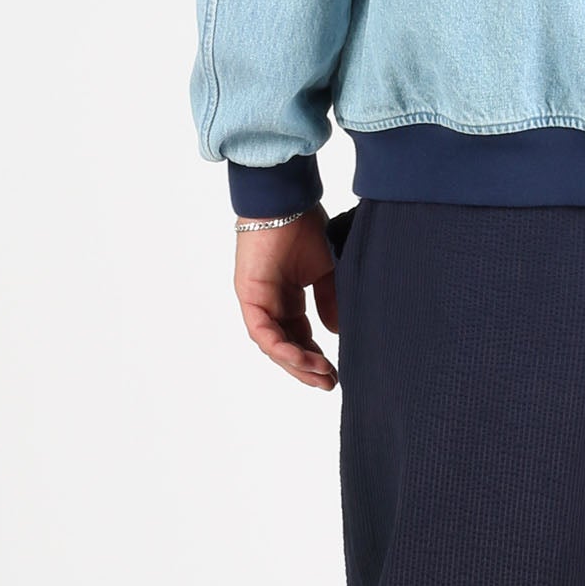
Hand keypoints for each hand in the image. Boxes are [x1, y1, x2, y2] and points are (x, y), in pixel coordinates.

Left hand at [234, 209, 340, 390]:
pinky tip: (303, 358)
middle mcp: (270, 302)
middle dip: (306, 368)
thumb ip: (330, 301)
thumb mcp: (326, 272)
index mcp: (287, 296)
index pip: (299, 335)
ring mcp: (257, 301)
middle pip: (286, 346)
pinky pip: (263, 332)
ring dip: (297, 363)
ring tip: (321, 375)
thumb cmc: (305, 227)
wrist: (288, 201)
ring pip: (273, 345)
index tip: (336, 372)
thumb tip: (335, 332)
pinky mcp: (248, 296)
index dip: (316, 355)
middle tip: (329, 383)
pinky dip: (282, 348)